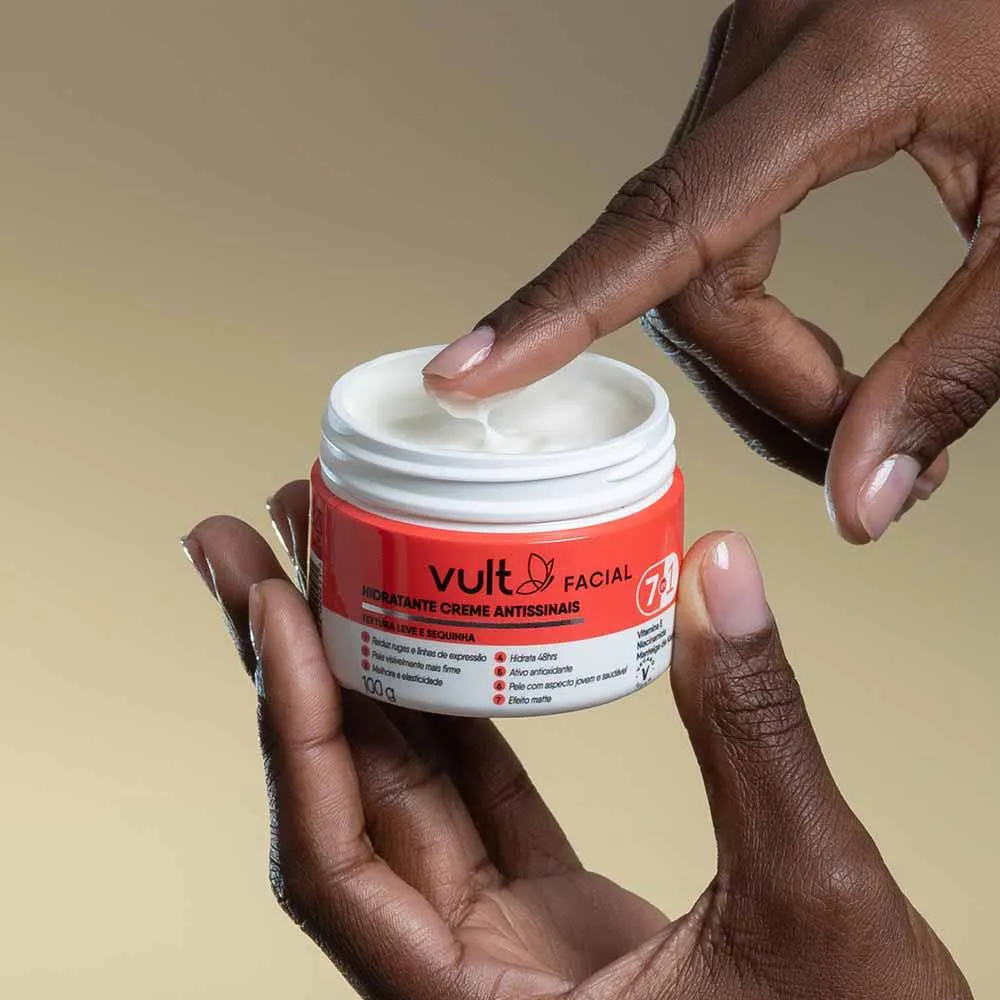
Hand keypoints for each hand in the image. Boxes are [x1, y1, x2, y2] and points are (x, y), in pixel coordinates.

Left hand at [183, 482, 970, 997]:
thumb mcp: (813, 903)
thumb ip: (754, 735)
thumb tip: (716, 572)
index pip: (330, 857)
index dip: (292, 724)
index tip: (279, 599)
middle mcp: (461, 977)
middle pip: (341, 797)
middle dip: (291, 660)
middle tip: (259, 539)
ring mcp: (499, 944)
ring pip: (400, 789)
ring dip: (358, 669)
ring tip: (324, 558)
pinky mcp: (543, 919)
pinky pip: (471, 796)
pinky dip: (448, 712)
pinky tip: (433, 635)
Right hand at [422, 0, 999, 543]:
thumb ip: (955, 367)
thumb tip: (859, 502)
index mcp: (842, 65)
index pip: (665, 220)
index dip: (559, 308)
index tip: (467, 372)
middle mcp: (765, 56)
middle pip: (688, 275)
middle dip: (766, 391)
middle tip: (869, 464)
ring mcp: (756, 71)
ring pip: (695, 264)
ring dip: (761, 364)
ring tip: (854, 422)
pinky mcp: (764, 94)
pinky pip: (716, 229)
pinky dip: (759, 314)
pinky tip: (809, 362)